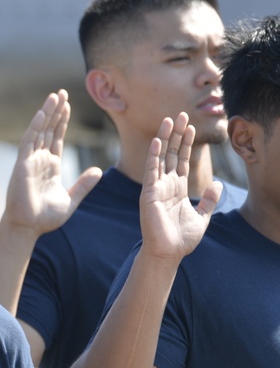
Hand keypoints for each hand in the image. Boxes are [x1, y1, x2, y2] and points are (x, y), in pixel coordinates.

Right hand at [1, 89, 101, 235]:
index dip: (62, 122)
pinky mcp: (22, 165)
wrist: (28, 228)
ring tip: (55, 96)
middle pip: (49, 130)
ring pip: (40, 131)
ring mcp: (30, 161)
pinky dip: (35, 127)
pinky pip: (29, 141)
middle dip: (56, 111)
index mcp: (51, 167)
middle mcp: (40, 160)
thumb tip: (98, 171)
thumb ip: (83, 185)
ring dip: (47, 113)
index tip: (68, 106)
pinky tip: (43, 113)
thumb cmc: (45, 218)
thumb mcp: (71, 200)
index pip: (57, 138)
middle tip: (62, 93)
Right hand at [139, 112, 220, 259]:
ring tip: (169, 120)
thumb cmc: (182, 238)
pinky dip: (154, 155)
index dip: (186, 143)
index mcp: (177, 188)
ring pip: (161, 157)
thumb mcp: (203, 216)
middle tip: (180, 114)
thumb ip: (209, 200)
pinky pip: (151, 171)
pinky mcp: (149, 193)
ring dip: (165, 138)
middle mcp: (166, 184)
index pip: (182, 160)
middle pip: (172, 153)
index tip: (190, 126)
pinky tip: (158, 141)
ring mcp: (156, 187)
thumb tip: (218, 184)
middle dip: (177, 134)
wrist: (169, 253)